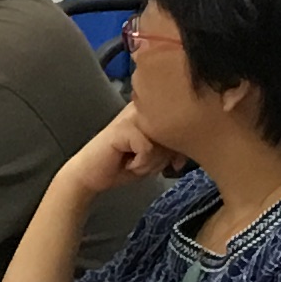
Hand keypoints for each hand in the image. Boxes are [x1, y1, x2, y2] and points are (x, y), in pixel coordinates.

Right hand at [59, 107, 176, 200]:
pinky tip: (126, 163)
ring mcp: (133, 115)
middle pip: (174, 136)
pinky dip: (140, 164)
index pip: (182, 127)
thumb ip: (173, 149)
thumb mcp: (156, 157)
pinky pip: (148, 150)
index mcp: (154, 111)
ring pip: (162, 143)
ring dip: (150, 163)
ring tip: (134, 163)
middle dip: (163, 159)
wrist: (90, 173)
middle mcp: (145, 108)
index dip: (179, 149)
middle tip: (144, 164)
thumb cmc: (121, 164)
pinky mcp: (123, 127)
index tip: (172, 163)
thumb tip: (190, 150)